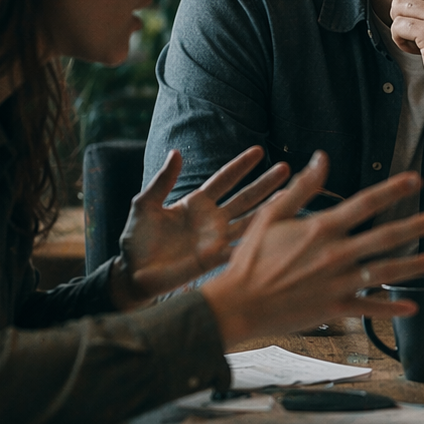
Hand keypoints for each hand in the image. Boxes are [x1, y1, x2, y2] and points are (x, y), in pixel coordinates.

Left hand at [110, 146, 289, 309]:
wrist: (133, 272)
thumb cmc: (137, 239)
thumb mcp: (145, 204)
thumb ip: (162, 181)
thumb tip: (175, 153)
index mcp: (196, 203)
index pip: (224, 179)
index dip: (240, 165)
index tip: (258, 150)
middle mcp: (212, 219)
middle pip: (245, 197)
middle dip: (265, 183)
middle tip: (286, 168)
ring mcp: (216, 238)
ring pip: (250, 220)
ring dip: (269, 208)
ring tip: (290, 195)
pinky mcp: (215, 258)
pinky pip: (241, 247)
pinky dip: (257, 240)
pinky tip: (275, 232)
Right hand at [200, 152, 423, 346]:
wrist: (237, 304)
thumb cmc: (250, 258)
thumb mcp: (271, 216)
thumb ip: (301, 187)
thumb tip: (321, 158)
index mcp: (322, 228)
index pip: (365, 203)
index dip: (393, 189)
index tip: (416, 180)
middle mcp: (336, 254)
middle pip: (385, 237)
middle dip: (417, 226)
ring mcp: (337, 283)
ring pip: (385, 272)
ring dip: (415, 266)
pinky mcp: (334, 308)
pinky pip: (369, 308)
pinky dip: (391, 309)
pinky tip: (412, 307)